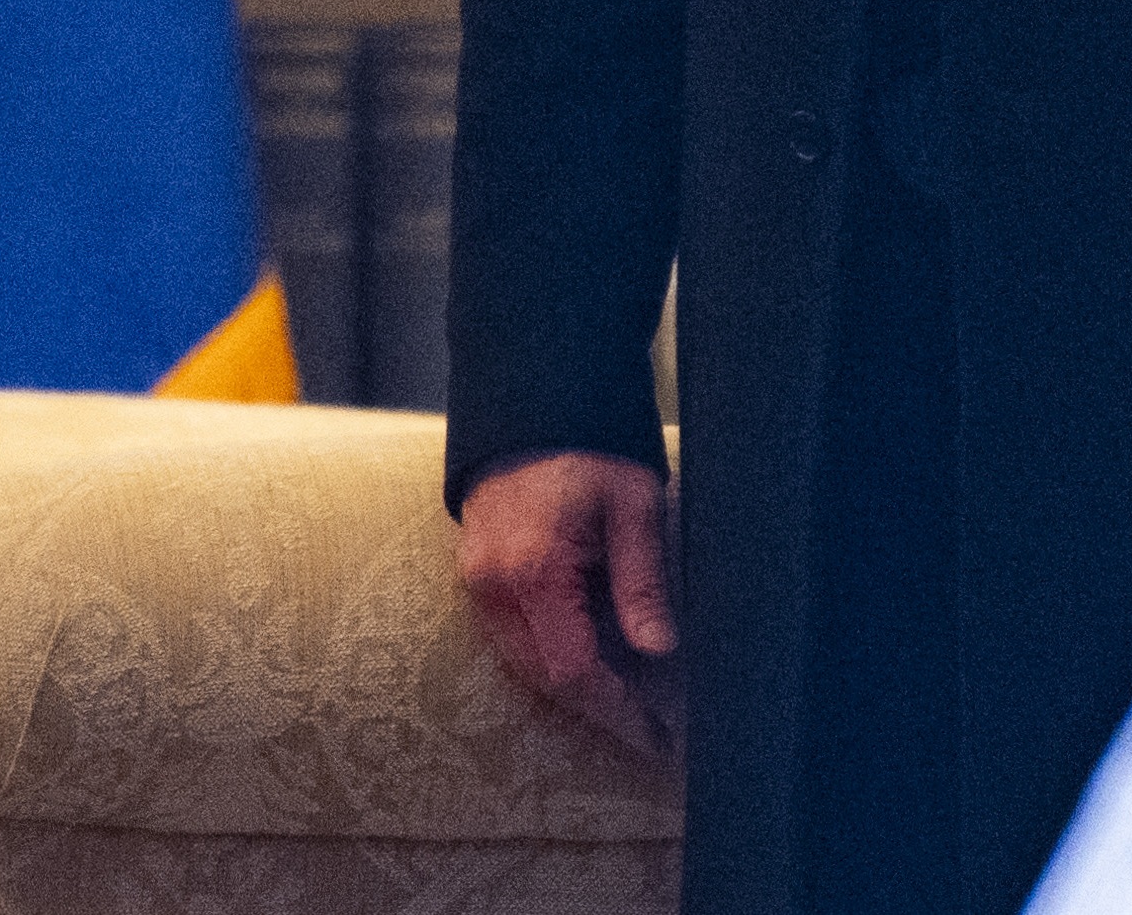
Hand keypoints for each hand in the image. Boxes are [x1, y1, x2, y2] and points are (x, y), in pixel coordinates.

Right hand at [456, 450, 681, 760]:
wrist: (530, 399)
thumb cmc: (587, 444)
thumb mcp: (633, 504)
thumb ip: (642, 580)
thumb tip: (658, 649)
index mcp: (534, 570)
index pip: (573, 671)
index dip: (616, 709)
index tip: (655, 732)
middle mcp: (493, 584)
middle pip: (544, 679)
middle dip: (597, 707)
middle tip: (648, 724)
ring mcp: (476, 579)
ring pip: (523, 664)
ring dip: (571, 685)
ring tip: (624, 698)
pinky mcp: (473, 572)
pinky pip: (509, 637)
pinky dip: (547, 656)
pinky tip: (585, 657)